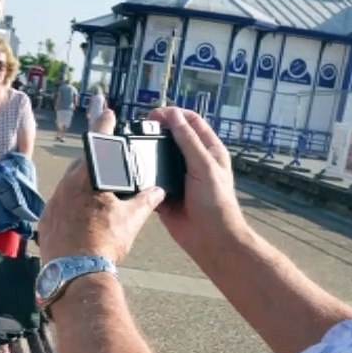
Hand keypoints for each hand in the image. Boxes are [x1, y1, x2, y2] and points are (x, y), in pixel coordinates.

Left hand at [38, 107, 161, 261]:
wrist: (75, 273)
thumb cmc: (103, 243)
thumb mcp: (130, 220)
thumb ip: (144, 201)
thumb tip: (157, 191)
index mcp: (88, 178)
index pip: (98, 143)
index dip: (104, 126)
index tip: (106, 113)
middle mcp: (66, 185)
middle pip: (82, 164)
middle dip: (94, 162)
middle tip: (107, 163)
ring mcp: (53, 202)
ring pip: (69, 185)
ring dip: (82, 186)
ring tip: (96, 196)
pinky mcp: (46, 219)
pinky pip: (59, 204)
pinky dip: (71, 205)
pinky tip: (81, 216)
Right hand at [145, 107, 245, 259]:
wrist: (209, 238)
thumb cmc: (216, 203)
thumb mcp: (204, 166)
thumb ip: (188, 140)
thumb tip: (174, 116)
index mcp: (209, 150)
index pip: (191, 121)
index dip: (174, 114)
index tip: (155, 114)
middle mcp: (194, 161)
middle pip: (173, 136)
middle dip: (158, 129)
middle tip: (141, 126)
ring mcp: (179, 177)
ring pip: (160, 157)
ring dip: (149, 151)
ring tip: (134, 144)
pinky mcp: (166, 192)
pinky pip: (151, 179)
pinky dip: (143, 175)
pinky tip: (134, 170)